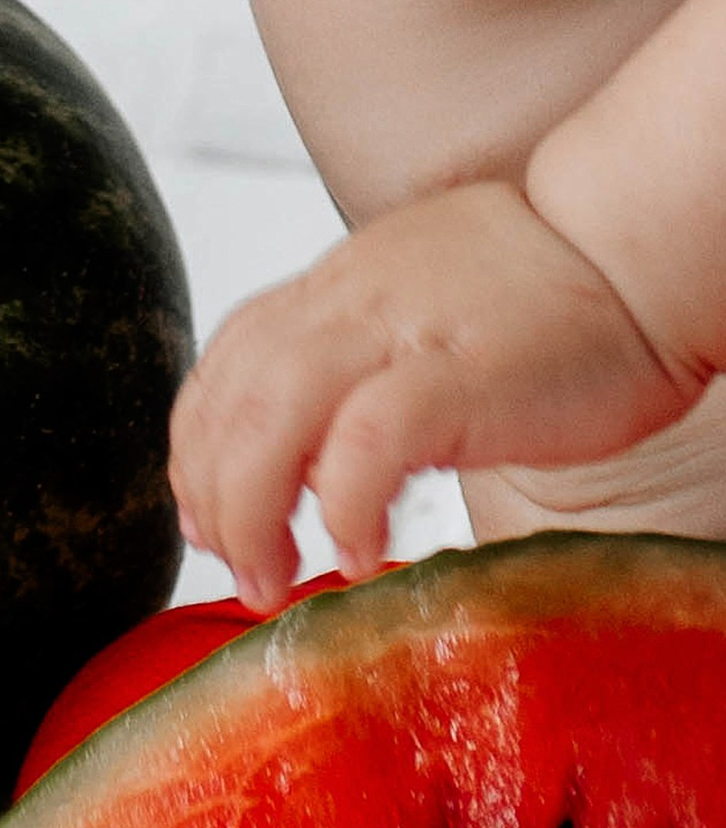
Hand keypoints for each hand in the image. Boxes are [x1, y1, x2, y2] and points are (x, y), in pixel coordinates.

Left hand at [170, 180, 703, 609]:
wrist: (630, 247)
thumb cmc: (545, 291)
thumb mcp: (419, 306)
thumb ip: (362, 358)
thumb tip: (318, 449)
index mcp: (337, 288)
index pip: (227, 361)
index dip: (197, 444)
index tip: (204, 513)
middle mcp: (348, 301)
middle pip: (231, 396)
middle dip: (210, 494)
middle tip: (236, 569)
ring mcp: (399, 332)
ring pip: (273, 412)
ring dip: (251, 508)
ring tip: (270, 579)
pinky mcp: (458, 372)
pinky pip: (369, 437)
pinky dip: (344, 500)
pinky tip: (358, 552)